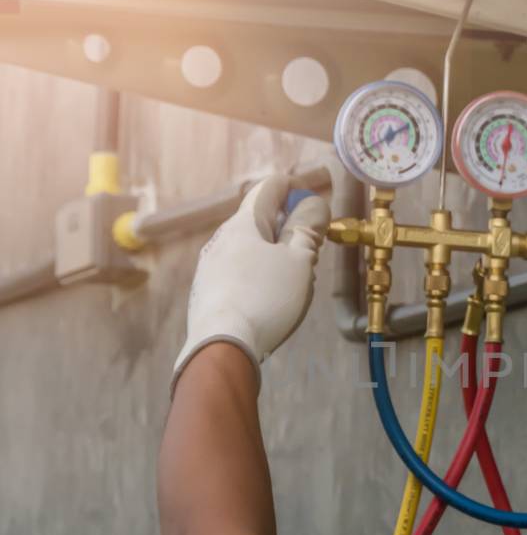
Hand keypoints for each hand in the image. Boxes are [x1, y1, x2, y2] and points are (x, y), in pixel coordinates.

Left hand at [172, 174, 329, 391]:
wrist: (221, 347)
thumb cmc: (265, 298)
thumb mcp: (299, 261)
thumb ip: (307, 230)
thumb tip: (313, 203)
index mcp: (243, 224)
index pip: (268, 189)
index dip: (292, 187)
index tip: (310, 200)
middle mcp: (220, 240)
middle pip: (256, 220)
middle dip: (284, 226)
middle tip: (308, 244)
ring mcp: (209, 268)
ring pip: (247, 250)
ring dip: (271, 254)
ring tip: (292, 277)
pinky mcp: (206, 294)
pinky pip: (237, 274)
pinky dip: (257, 275)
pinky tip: (268, 300)